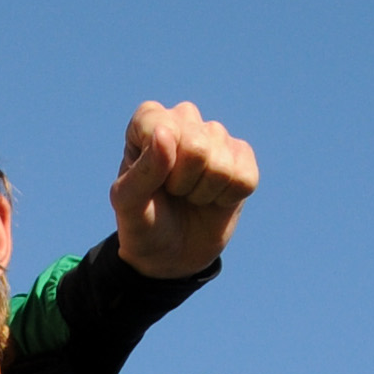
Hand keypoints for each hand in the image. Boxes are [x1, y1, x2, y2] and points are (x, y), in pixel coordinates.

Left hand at [110, 103, 258, 279]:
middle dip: (183, 183)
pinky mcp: (242, 156)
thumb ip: (142, 171)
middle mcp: (184, 119)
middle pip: (197, 148)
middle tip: (172, 192)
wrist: (169, 254)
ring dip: (204, 193)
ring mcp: (216, 136)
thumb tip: (165, 133)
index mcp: (150, 121)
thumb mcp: (128, 204)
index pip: (162, 129)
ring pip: (222, 165)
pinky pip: (245, 178)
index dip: (158, 167)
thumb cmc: (143, 223)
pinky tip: (213, 198)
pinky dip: (228, 198)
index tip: (151, 181)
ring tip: (190, 195)